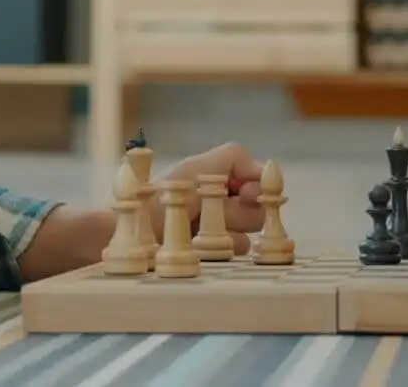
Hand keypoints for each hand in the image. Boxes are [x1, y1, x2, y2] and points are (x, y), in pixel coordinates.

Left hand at [146, 142, 266, 252]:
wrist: (140, 235)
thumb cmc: (164, 196)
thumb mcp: (196, 168)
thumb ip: (233, 159)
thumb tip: (266, 168)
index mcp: (221, 172)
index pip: (259, 175)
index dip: (257, 185)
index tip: (243, 193)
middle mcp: (226, 197)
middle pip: (259, 204)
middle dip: (238, 209)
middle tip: (212, 211)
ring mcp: (224, 225)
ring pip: (251, 228)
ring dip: (229, 227)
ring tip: (199, 227)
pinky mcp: (218, 248)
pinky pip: (240, 247)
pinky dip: (222, 245)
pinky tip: (201, 243)